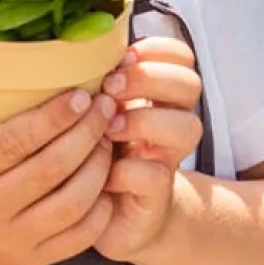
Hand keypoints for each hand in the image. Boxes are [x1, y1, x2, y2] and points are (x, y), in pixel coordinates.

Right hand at [0, 64, 117, 264]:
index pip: (11, 142)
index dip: (52, 116)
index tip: (79, 94)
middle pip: (50, 168)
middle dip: (87, 132)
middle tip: (106, 105)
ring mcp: (8, 244)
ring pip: (72, 202)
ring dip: (99, 165)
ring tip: (109, 137)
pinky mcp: (28, 264)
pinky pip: (79, 237)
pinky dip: (101, 208)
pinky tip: (108, 180)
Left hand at [93, 36, 203, 261]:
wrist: (109, 217)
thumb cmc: (96, 155)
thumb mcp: (94, 111)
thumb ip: (96, 82)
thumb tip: (72, 47)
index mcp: (159, 96)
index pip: (181, 56)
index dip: (156, 51)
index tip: (120, 58)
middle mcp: (171, 122)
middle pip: (190, 83)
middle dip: (148, 79)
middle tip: (110, 89)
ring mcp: (168, 158)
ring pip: (187, 126)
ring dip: (143, 120)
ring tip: (107, 129)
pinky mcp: (157, 194)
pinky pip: (155, 173)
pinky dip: (127, 170)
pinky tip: (103, 172)